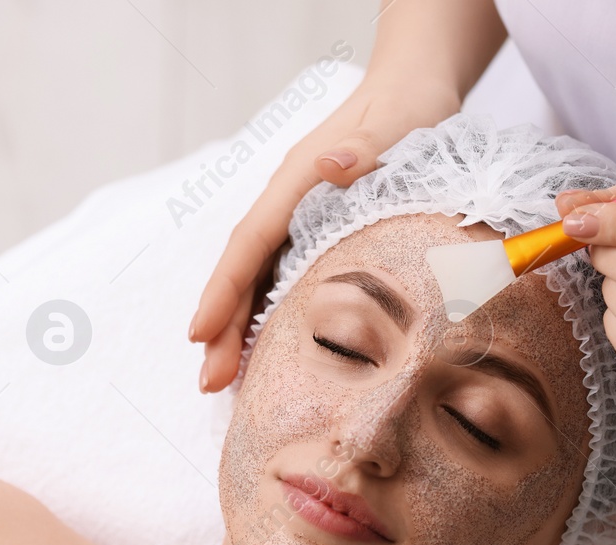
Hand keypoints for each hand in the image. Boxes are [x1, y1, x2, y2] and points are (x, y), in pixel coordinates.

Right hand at [188, 76, 460, 392]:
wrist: (416, 89)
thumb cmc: (407, 109)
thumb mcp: (394, 124)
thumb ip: (363, 144)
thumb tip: (328, 165)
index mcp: (296, 183)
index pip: (249, 244)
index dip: (223, 291)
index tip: (199, 334)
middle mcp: (288, 204)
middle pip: (245, 273)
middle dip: (222, 328)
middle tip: (209, 383)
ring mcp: (299, 220)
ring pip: (259, 281)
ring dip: (240, 329)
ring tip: (227, 382)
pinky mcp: (316, 233)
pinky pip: (283, 280)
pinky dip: (270, 317)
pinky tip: (269, 354)